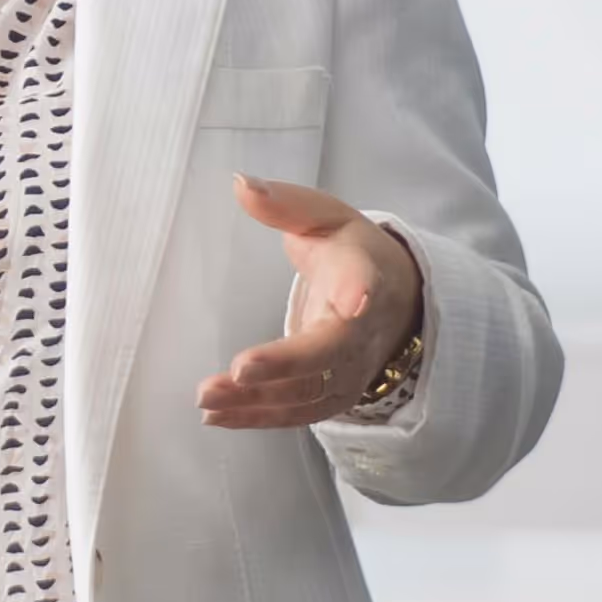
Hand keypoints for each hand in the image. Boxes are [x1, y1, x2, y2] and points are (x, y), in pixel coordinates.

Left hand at [196, 179, 423, 431]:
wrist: (396, 300)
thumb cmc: (351, 253)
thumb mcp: (324, 217)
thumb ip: (283, 204)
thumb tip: (240, 183)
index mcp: (365, 274)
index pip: (366, 284)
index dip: (360, 292)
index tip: (354, 299)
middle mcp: (362, 330)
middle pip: (330, 354)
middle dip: (285, 365)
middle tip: (238, 369)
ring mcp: (350, 370)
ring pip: (307, 393)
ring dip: (256, 400)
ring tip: (206, 399)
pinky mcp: (333, 396)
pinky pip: (295, 413)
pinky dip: (255, 418)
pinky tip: (215, 417)